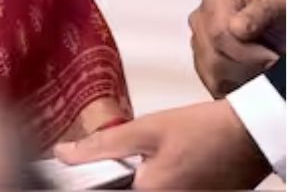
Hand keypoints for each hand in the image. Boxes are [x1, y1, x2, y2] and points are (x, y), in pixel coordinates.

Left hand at [54, 100, 269, 188]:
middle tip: (120, 157)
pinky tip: (161, 165)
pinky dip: (154, 182)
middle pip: (125, 191)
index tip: (82, 169)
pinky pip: (162, 190)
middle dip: (114, 179)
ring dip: (134, 178)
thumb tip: (65, 154)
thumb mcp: (145, 131)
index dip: (93, 182)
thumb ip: (101, 146)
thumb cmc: (205, 130)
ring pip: (142, 190)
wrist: (250, 133)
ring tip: (142, 160)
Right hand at [189, 0, 280, 96]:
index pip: (219, 33)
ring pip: (212, 75)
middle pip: (214, 57)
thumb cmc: (283, 12)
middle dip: (248, 67)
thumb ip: (261, 12)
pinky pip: (213, 85)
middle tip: (272, 64)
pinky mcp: (203, 65)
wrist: (284, 24)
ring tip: (264, 69)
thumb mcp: (281, 3)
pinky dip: (237, 87)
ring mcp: (199, 43)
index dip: (248, 51)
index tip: (272, 57)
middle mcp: (202, 18)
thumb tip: (237, 28)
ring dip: (244, 79)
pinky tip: (253, 77)